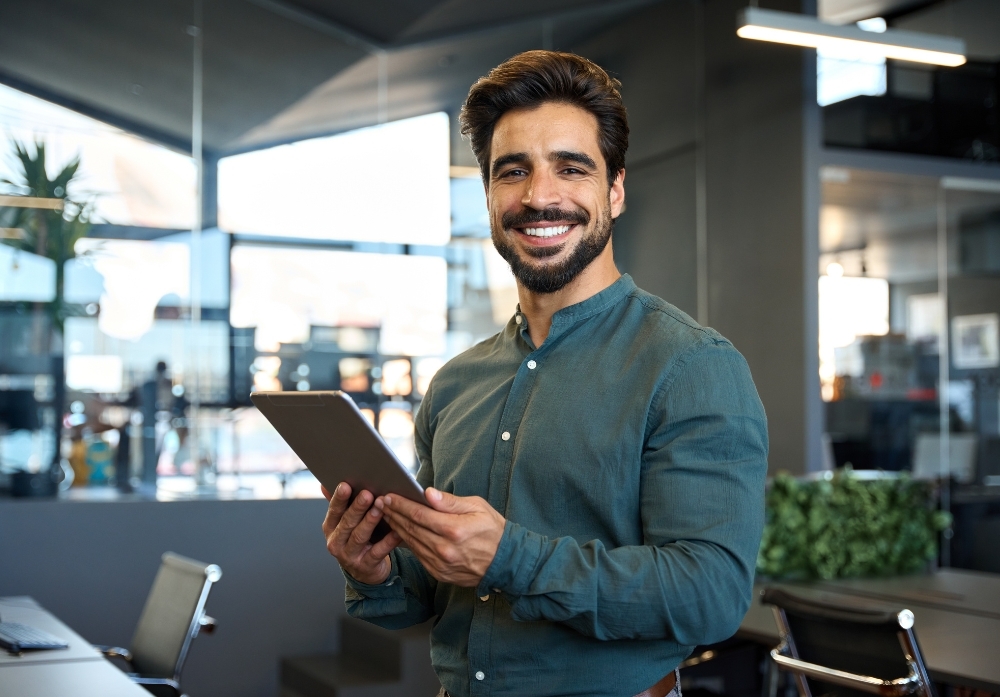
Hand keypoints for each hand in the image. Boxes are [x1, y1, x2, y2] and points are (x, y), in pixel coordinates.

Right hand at [322, 482, 400, 584]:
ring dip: (370, 522)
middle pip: (347, 523)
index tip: (345, 485)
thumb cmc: (355, 538)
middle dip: (357, 508)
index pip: (334, 510)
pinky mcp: (365, 566)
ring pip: (359, 537)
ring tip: (379, 509)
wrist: (363, 570)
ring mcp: (349, 555)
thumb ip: (340, 505)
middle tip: (367, 494)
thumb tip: (324, 484)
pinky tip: (396, 531)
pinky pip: (377, 552)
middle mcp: (336, 542)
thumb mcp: (344, 523)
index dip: (339, 498)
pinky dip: (387, 541)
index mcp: (331, 527)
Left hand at [377, 488, 504, 586]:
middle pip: (411, 528)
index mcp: (454, 529)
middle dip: (394, 513)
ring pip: (411, 542)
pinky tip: (401, 532)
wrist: (506, 561)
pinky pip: (418, 555)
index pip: (419, 514)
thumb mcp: (477, 507)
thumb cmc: (493, 529)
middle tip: (381, 503)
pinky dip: (407, 543)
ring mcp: (441, 564)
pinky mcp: (440, 574)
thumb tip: (428, 493)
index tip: (389, 496)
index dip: (401, 504)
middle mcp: (445, 549)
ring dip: (397, 527)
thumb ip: (450, 502)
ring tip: (387, 515)